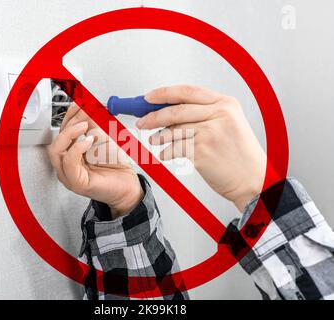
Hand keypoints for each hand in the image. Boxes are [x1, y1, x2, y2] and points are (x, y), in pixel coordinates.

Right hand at [48, 103, 142, 218]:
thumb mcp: (105, 139)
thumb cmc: (117, 167)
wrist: (129, 186)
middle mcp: (66, 164)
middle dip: (70, 121)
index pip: (62, 131)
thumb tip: (89, 106)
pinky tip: (88, 141)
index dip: (69, 115)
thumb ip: (95, 125)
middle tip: (84, 112)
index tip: (80, 102)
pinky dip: (76, 149)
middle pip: (57, 139)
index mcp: (71, 154)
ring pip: (56, 151)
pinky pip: (68, 163)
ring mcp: (69, 174)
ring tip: (85, 126)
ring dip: (69, 134)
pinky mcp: (77, 182)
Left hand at [136, 85, 268, 211]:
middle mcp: (219, 115)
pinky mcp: (202, 152)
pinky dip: (166, 152)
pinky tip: (165, 154)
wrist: (254, 180)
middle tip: (142, 121)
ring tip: (153, 140)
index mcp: (225, 104)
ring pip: (173, 130)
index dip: (164, 93)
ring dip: (158, 136)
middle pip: (176, 110)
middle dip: (153, 115)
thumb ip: (205, 114)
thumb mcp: (229, 124)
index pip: (188, 91)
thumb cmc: (239, 155)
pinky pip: (175, 149)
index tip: (148, 97)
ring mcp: (210, 133)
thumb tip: (170, 111)